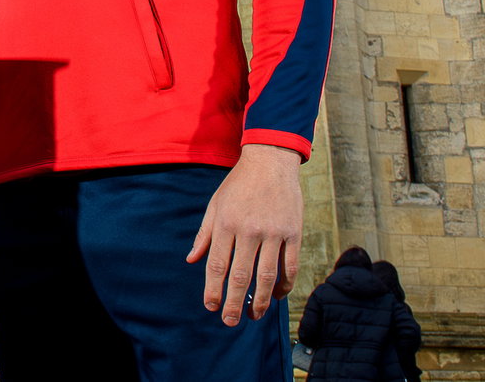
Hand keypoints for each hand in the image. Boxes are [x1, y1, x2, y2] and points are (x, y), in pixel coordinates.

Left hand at [187, 144, 302, 325]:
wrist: (270, 162)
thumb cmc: (238, 185)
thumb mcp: (215, 205)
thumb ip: (204, 234)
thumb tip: (191, 260)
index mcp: (226, 223)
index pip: (217, 264)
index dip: (213, 289)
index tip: (210, 306)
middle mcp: (248, 230)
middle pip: (240, 275)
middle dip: (233, 302)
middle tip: (229, 321)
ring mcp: (273, 232)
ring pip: (267, 276)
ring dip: (261, 300)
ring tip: (254, 315)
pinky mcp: (293, 232)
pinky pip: (290, 266)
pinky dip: (285, 285)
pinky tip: (278, 296)